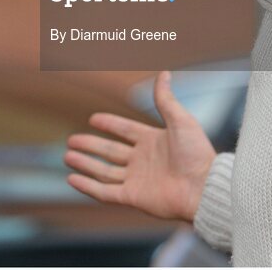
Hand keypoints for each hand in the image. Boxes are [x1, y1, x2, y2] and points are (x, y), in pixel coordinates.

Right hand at [64, 71, 216, 221]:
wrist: (204, 188)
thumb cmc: (197, 153)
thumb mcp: (180, 120)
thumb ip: (165, 99)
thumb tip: (164, 72)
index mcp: (153, 141)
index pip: (125, 130)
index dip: (110, 124)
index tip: (93, 118)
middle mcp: (143, 161)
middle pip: (110, 151)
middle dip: (90, 145)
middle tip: (71, 140)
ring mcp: (136, 180)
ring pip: (104, 171)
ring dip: (85, 164)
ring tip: (67, 156)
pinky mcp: (132, 198)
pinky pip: (105, 192)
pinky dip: (88, 187)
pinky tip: (72, 179)